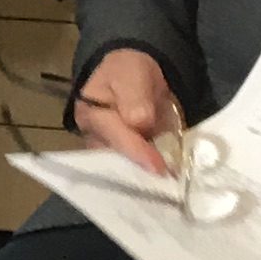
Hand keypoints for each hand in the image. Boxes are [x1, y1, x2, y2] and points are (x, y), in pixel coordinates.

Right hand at [73, 47, 179, 177]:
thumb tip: (140, 123)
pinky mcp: (125, 159)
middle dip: (140, 174)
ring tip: (168, 187)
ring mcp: (109, 152)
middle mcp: (95, 139)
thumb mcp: (132, 75)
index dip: (137, 151)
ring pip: (125, 172)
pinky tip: (168, 183)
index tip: (158, 167)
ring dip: (146, 180)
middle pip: (115, 163)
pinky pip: (137, 172)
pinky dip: (152, 177)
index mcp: (91, 115)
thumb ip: (134, 97)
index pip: (114, 136)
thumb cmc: (128, 72)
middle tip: (166, 184)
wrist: (135, 75)